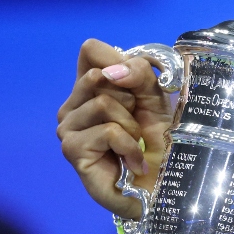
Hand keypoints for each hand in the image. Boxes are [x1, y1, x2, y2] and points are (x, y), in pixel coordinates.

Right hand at [57, 39, 177, 219]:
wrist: (164, 184)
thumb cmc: (159, 142)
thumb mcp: (156, 98)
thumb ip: (140, 73)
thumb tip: (113, 72)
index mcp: (90, 88)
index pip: (90, 50)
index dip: (118, 60)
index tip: (138, 87)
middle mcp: (73, 105)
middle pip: (97, 75)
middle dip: (131, 100)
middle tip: (138, 124)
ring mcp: (69, 128)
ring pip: (103, 103)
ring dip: (132, 126)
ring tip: (135, 144)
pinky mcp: (72, 150)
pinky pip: (107, 131)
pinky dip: (130, 146)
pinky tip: (133, 161)